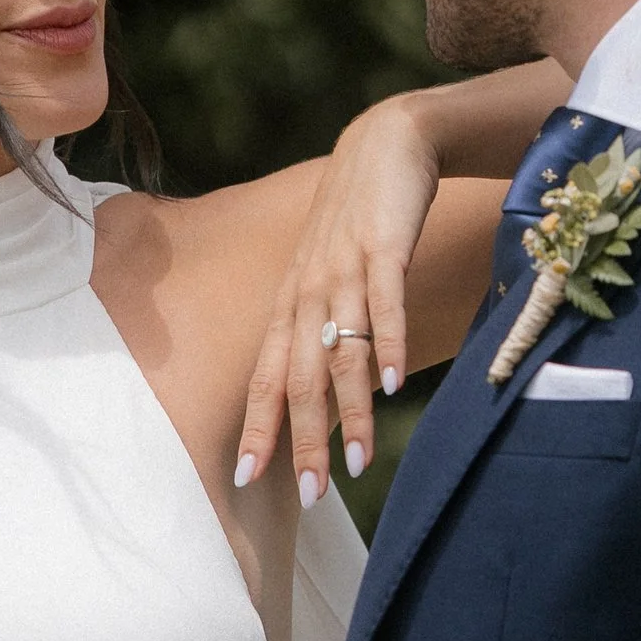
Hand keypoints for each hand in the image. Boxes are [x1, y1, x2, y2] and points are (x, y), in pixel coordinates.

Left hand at [236, 97, 438, 504]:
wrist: (386, 145)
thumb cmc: (358, 221)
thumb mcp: (329, 277)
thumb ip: (323, 330)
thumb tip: (326, 395)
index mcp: (291, 304)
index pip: (266, 376)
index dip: (257, 427)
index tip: (247, 480)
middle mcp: (309, 292)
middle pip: (299, 377)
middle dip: (302, 440)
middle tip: (311, 495)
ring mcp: (345, 269)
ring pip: (340, 351)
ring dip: (350, 411)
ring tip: (360, 464)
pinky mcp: (384, 247)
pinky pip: (383, 304)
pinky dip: (386, 345)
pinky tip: (393, 385)